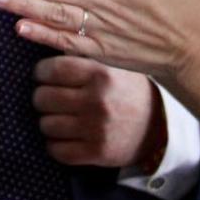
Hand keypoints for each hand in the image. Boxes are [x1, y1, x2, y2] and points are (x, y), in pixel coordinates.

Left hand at [31, 56, 164, 168]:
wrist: (159, 126)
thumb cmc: (129, 91)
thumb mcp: (113, 66)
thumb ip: (83, 58)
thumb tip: (47, 46)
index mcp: (101, 74)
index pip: (52, 70)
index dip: (41, 73)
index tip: (43, 76)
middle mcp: (98, 101)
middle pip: (42, 98)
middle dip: (42, 97)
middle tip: (51, 98)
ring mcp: (97, 129)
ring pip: (45, 125)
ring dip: (48, 121)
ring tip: (60, 117)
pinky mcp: (97, 153)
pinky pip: (56, 150)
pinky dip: (55, 144)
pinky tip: (64, 136)